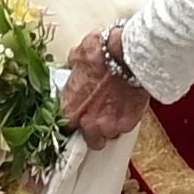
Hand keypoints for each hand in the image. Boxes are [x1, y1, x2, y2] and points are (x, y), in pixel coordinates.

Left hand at [62, 29, 147, 145]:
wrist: (129, 55)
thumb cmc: (103, 53)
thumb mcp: (79, 55)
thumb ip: (74, 66)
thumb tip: (74, 62)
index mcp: (69, 108)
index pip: (64, 127)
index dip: (72, 123)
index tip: (77, 119)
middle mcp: (87, 122)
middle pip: (88, 140)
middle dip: (93, 131)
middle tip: (97, 117)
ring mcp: (108, 126)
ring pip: (109, 135)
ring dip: (111, 126)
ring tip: (114, 110)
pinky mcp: (128, 124)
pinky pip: (125, 128)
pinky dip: (126, 120)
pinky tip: (127, 107)